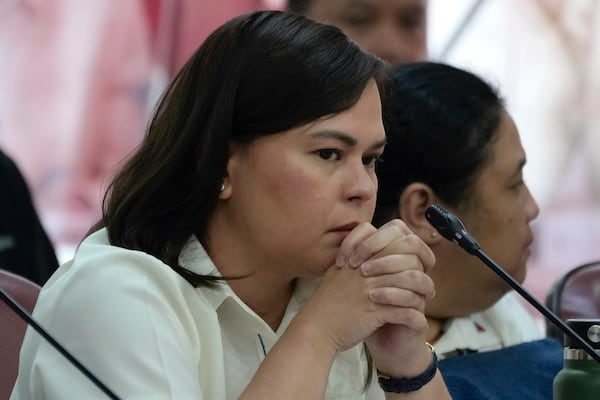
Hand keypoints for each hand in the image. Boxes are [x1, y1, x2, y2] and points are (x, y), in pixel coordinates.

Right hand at [290, 220, 434, 357]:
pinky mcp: (376, 311)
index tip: (414, 264)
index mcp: (359, 257)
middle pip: (408, 259)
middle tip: (425, 284)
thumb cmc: (327, 302)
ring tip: (425, 302)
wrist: (316, 328)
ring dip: (423, 294)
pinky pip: (406, 311)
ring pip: (412, 283)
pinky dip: (416, 318)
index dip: (409, 250)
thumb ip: (353, 256)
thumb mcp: (338, 271)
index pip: (394, 240)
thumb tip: (370, 248)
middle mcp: (367, 269)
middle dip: (421, 270)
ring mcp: (372, 289)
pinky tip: (419, 323)